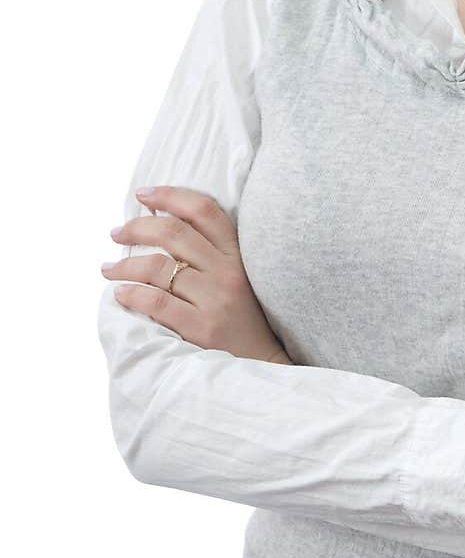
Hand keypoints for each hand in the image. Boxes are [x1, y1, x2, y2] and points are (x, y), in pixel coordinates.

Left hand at [102, 186, 292, 364]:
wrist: (262, 363)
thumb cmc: (242, 317)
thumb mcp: (238, 276)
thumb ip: (211, 252)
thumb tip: (158, 225)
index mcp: (237, 254)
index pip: (203, 210)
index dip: (171, 196)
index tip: (143, 194)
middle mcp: (228, 272)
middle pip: (174, 233)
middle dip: (137, 227)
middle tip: (116, 232)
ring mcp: (216, 300)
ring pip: (159, 268)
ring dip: (125, 265)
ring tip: (108, 269)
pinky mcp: (203, 328)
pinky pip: (159, 303)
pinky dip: (133, 295)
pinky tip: (120, 294)